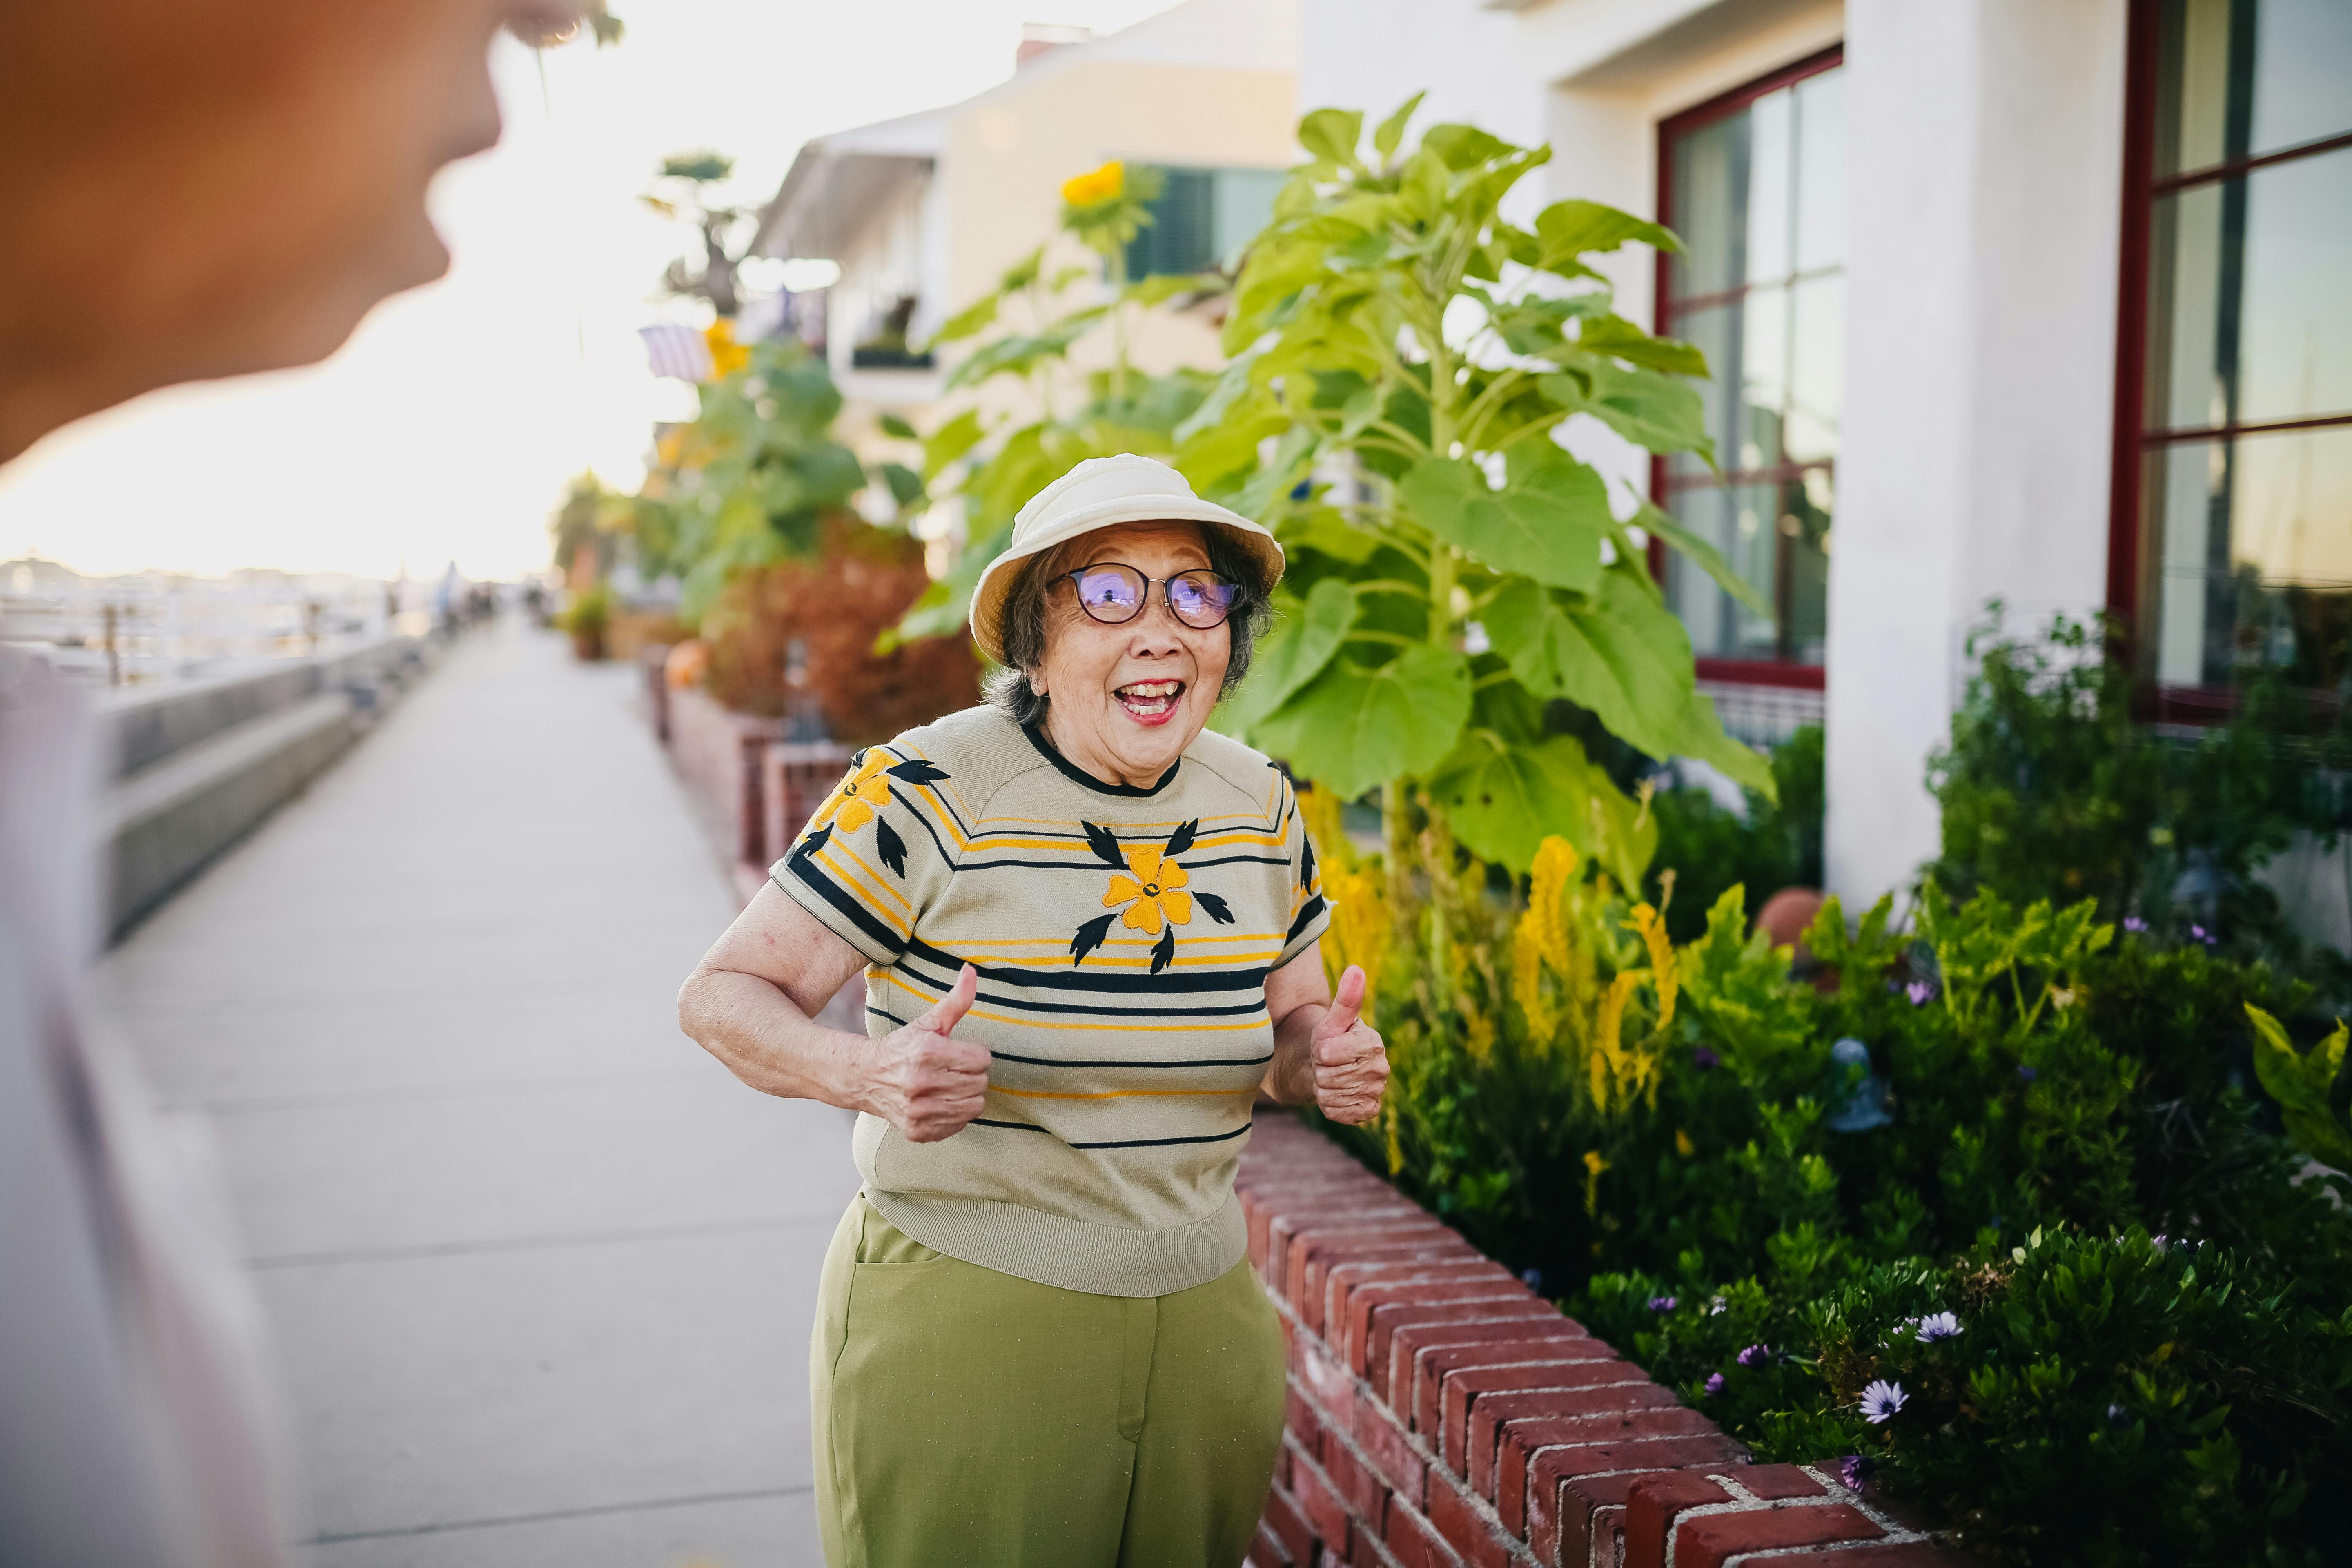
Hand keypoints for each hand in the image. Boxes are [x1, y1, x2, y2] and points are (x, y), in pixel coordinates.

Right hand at [864, 964, 990, 1142]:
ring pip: (974, 1106)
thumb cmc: (902, 1046)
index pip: (982, 1059)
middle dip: (971, 1074)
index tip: (960, 1053)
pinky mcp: (917, 1131)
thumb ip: (955, 1000)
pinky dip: (955, 1115)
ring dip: (967, 1095)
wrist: (863, 1077)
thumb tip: (972, 970)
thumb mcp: (928, 1022)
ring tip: (949, 1085)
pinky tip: (939, 1102)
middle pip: (980, 1083)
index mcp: (927, 1053)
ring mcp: (919, 1111)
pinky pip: (960, 1125)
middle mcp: (921, 1083)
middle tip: (953, 1069)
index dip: (974, 1054)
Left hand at [1312, 966, 1387, 1124]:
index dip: (1320, 1050)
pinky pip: (1336, 1112)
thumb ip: (1346, 998)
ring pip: (1329, 1095)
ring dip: (1322, 1087)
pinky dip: (1328, 1104)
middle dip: (1320, 1069)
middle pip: (1328, 1076)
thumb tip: (1356, 969)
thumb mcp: (1333, 1019)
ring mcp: (1376, 1092)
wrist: (1331, 1068)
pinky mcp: (1368, 1111)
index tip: (1325, 1045)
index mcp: (1373, 1043)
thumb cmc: (1332, 1038)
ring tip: (1329, 1075)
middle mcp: (1381, 1069)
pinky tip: (1335, 1093)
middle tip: (1326, 1063)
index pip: (1329, 1053)